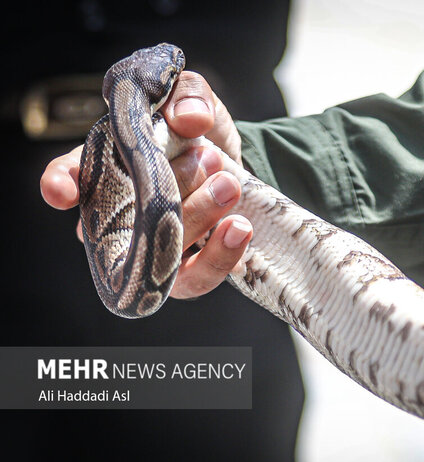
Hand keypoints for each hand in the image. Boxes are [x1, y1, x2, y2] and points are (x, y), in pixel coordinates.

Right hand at [40, 71, 251, 298]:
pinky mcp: (186, 274)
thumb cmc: (198, 131)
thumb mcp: (195, 99)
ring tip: (229, 184)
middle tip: (208, 157)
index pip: (69, 176)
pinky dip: (219, 255)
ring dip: (195, 217)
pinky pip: (194, 280)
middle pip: (122, 218)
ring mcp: (150, 251)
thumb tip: (191, 118)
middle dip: (166, 189)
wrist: (237, 165)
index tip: (62, 191)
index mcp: (106, 166)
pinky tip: (239, 228)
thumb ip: (190, 94)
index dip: (61, 183)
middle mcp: (119, 214)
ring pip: (157, 253)